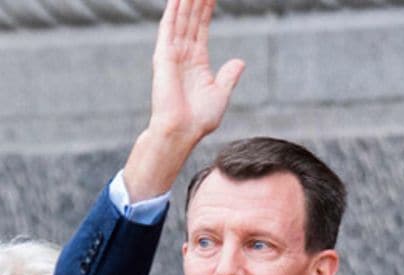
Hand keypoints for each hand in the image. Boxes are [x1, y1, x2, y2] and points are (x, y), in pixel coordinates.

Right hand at [123, 0, 246, 200]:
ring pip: (180, 18)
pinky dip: (173, 10)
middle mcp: (183, 54)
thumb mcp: (221, 94)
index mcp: (196, 61)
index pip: (201, 27)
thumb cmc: (199, 120)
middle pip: (191, 18)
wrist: (182, 131)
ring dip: (185, 0)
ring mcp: (172, 53)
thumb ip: (228, 76)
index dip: (206, 9)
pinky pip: (169, 26)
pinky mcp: (164, 55)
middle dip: (196, 0)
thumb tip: (239, 62)